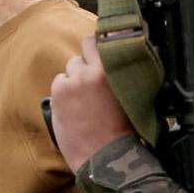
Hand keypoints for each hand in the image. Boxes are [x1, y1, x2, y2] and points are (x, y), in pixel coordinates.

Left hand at [49, 34, 136, 172]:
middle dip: (90, 55)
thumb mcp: (135, 94)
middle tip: (96, 70)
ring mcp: (73, 81)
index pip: (106, 36)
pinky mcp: (58, 94)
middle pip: (86, 45)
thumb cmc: (126, 130)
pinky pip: (60, 81)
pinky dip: (65, 88)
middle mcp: (91, 71)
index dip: (106, 38)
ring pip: (72, 65)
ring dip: (77, 73)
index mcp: (114, 69)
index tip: (108, 40)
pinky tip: (75, 103)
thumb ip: (128, 71)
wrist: (105, 156)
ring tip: (86, 94)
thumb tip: (127, 55)